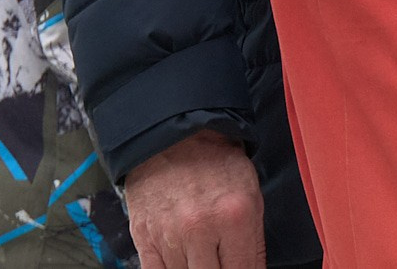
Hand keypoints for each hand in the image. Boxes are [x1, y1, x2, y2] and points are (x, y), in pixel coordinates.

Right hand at [122, 129, 265, 268]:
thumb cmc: (216, 164)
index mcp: (234, 217)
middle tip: (222, 263)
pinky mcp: (144, 239)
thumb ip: (253, 241)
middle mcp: (200, 229)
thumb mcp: (252, 194)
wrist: (173, 140)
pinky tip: (181, 264)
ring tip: (203, 259)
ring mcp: (169, 237)